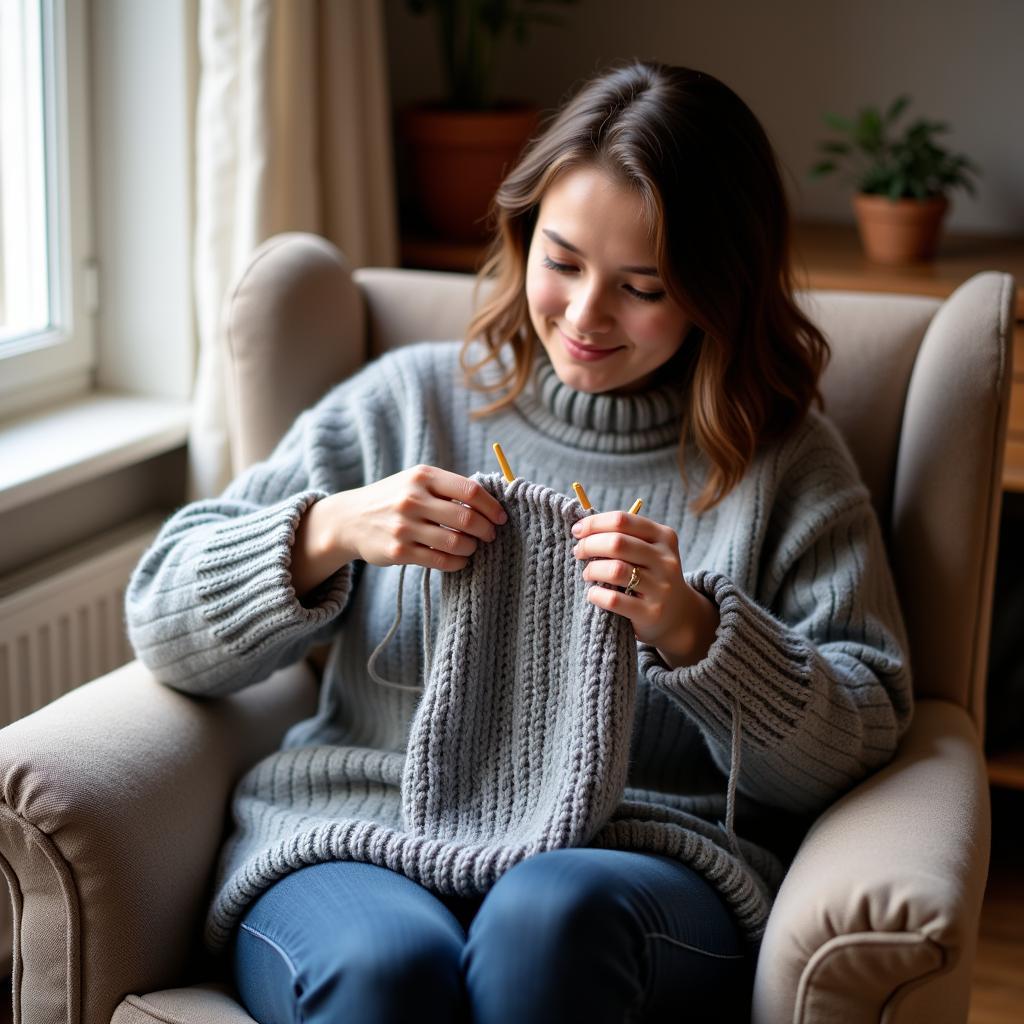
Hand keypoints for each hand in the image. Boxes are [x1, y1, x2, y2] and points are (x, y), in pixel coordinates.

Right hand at [291, 465, 506, 596]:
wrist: (350, 519)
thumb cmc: (394, 498)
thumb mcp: (416, 481)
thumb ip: (448, 487)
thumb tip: (492, 502)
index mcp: (422, 476)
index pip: (470, 490)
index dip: (492, 506)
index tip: (501, 517)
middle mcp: (412, 499)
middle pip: (467, 517)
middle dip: (486, 530)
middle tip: (490, 535)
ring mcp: (404, 526)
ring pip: (456, 542)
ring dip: (472, 548)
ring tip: (472, 547)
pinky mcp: (398, 551)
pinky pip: (440, 561)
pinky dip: (457, 563)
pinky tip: (459, 560)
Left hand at [570, 510, 718, 667]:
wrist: (678, 615)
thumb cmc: (651, 575)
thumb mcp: (649, 551)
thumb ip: (624, 536)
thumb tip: (581, 527)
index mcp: (664, 536)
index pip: (622, 520)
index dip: (594, 523)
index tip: (577, 530)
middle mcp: (665, 560)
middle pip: (617, 543)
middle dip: (589, 545)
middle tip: (578, 552)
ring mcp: (661, 587)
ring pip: (615, 570)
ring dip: (592, 570)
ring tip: (587, 574)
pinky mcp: (651, 612)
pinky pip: (614, 599)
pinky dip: (596, 594)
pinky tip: (594, 593)